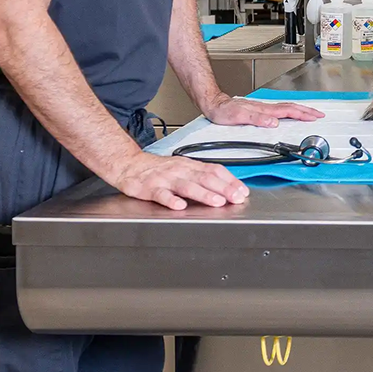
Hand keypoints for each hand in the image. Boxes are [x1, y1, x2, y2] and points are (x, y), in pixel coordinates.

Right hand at [110, 150, 248, 211]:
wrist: (129, 165)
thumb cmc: (159, 169)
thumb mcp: (183, 168)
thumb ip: (202, 176)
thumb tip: (226, 186)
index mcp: (190, 166)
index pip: (215, 170)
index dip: (230, 181)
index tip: (242, 191)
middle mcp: (180, 170)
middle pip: (205, 178)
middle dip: (223, 188)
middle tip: (236, 197)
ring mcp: (165, 179)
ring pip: (187, 186)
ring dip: (203, 194)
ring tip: (217, 202)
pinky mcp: (149, 188)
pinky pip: (161, 194)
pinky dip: (171, 200)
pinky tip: (179, 206)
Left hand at [205, 94, 324, 127]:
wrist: (214, 104)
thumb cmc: (224, 112)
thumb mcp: (239, 117)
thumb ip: (257, 119)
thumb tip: (274, 123)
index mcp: (264, 109)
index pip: (288, 111)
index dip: (303, 114)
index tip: (314, 116)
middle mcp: (265, 107)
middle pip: (291, 107)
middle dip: (307, 110)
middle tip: (319, 114)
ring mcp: (263, 107)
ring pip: (287, 107)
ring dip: (301, 110)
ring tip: (310, 113)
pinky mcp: (260, 109)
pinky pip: (280, 109)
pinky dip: (290, 111)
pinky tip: (290, 113)